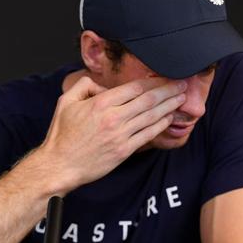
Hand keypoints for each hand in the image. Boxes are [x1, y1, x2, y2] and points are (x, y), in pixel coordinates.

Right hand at [35, 76, 186, 190]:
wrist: (60, 166)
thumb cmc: (62, 135)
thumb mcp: (65, 101)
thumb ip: (84, 85)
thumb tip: (102, 84)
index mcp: (101, 103)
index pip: (134, 87)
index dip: (153, 81)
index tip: (165, 76)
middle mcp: (114, 118)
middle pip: (148, 100)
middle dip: (168, 90)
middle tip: (182, 84)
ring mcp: (121, 135)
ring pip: (152, 116)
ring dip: (169, 106)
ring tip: (181, 98)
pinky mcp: (124, 151)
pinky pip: (148, 135)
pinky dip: (161, 125)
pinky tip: (169, 118)